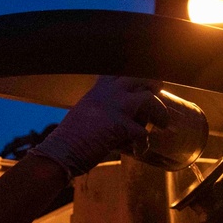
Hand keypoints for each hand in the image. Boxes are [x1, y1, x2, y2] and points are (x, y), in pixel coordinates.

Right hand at [30, 76, 167, 177]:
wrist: (61, 151)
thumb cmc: (71, 138)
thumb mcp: (85, 112)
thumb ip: (102, 106)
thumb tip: (117, 115)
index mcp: (100, 88)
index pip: (123, 70)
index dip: (138, 75)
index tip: (146, 82)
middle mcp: (109, 92)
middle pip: (143, 77)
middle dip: (155, 87)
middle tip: (159, 99)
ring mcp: (116, 107)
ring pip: (150, 100)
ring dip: (159, 113)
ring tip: (162, 124)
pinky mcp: (120, 126)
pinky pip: (143, 133)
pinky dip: (144, 144)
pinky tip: (140, 150)